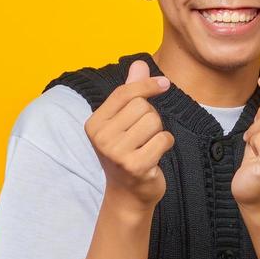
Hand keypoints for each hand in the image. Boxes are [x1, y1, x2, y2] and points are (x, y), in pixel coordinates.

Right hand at [86, 59, 174, 209]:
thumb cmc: (127, 153)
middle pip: (142, 107)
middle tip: (144, 136)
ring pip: (154, 121)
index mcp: (94, 124)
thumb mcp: (124, 122)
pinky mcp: (135, 166)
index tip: (164, 83)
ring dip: (158, 132)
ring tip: (148, 146)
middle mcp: (101, 138)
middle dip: (151, 117)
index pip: (124, 93)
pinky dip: (165, 145)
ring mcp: (117, 154)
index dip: (147, 85)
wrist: (128, 195)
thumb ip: (130, 92)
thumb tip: (140, 64)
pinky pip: (163, 139)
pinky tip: (155, 156)